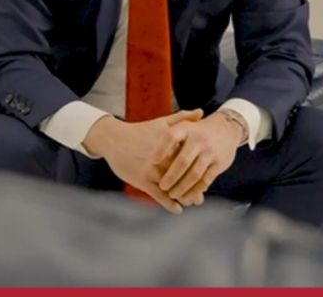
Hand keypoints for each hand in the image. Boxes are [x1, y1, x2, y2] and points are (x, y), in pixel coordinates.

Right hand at [82, 109, 202, 213]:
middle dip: (194, 186)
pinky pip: (158, 195)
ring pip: (173, 187)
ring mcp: (152, 170)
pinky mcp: (141, 179)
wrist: (112, 138)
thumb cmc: (137, 131)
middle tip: (202, 196)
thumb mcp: (160, 123)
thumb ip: (181, 118)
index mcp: (169, 144)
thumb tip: (201, 111)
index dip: (201, 169)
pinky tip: (178, 210)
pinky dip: (169, 203)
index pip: (190, 159)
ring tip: (192, 202)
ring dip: (184, 197)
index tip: (209, 174)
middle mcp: (162, 158)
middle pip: (184, 176)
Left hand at [157, 112, 244, 205]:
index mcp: (185, 128)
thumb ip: (168, 138)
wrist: (226, 129)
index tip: (153, 162)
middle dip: (171, 176)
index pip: (170, 137)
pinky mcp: (219, 164)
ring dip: (182, 187)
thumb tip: (151, 158)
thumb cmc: (195, 132)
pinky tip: (187, 197)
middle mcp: (198, 139)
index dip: (160, 150)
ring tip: (173, 194)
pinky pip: (205, 180)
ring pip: (194, 174)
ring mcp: (210, 152)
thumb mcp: (183, 127)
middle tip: (163, 186)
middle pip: (183, 161)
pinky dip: (195, 190)